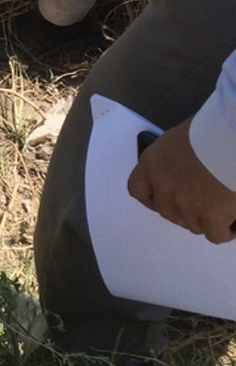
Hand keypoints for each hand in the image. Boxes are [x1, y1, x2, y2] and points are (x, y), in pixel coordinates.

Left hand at [127, 117, 235, 243]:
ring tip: (222, 209)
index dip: (151, 199)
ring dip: (206, 220)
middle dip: (184, 211)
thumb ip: (175, 159)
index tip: (163, 200)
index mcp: (153, 162)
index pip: (138, 189)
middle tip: (203, 203)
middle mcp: (164, 185)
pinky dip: (224, 231)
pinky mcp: (211, 216)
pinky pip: (214, 234)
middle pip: (168, 212)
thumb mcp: (183, 138)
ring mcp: (186, 203)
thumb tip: (183, 172)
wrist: (233, 138)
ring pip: (193, 224)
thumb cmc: (212, 130)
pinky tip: (233, 224)